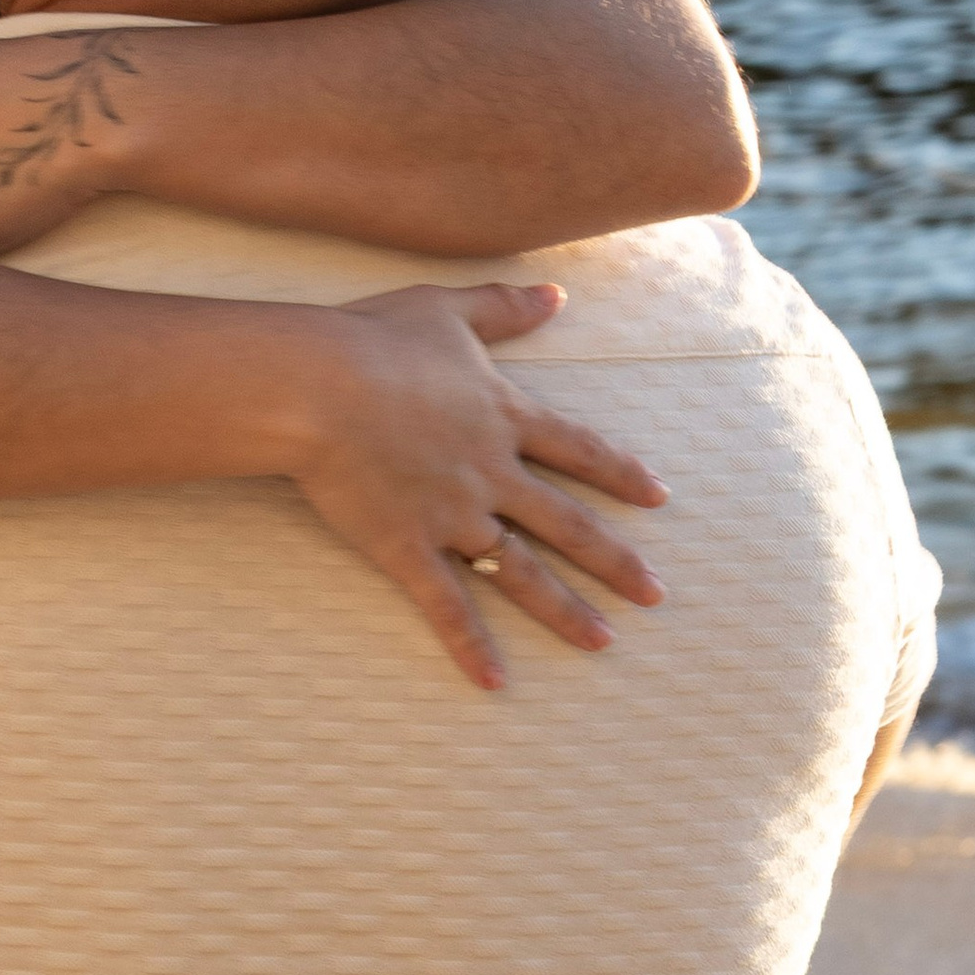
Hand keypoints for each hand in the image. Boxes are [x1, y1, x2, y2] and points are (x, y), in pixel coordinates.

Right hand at [285, 283, 666, 691]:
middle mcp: (491, 474)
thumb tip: (556, 292)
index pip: (575, 449)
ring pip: (521, 572)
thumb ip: (503, 306)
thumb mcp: (446, 310)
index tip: (657, 496)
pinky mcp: (408, 547)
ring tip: (603, 643)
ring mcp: (453, 515)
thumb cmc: (373, 339)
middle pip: (565, 523)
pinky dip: (469, 645)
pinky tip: (494, 682)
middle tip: (655, 594)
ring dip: (564, 611)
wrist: (318, 385)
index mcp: (501, 417)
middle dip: (613, 560)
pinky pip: (446, 606)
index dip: (618, 472)